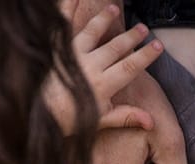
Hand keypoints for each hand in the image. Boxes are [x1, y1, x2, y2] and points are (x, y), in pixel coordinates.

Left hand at [43, 3, 164, 134]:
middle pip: (115, 47)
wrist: (36, 116)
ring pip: (93, 32)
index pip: (130, 67)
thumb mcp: (99, 121)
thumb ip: (125, 117)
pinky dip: (68, 7)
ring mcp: (72, 54)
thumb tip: (151, 121)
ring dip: (105, 20)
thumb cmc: (67, 121)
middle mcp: (90, 66)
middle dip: (131, 37)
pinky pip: (63, 24)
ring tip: (113, 10)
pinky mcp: (56, 48)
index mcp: (103, 85)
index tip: (158, 46)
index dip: (145, 56)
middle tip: (143, 28)